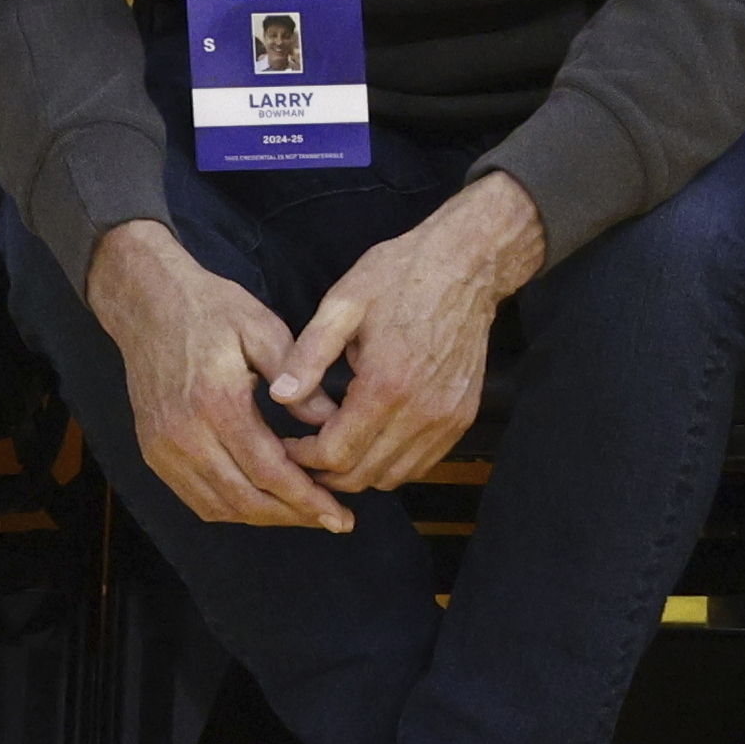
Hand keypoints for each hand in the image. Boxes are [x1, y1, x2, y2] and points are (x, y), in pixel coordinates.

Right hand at [86, 220, 349, 531]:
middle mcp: (183, 434)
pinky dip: (232, 510)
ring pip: (220, 507)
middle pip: (245, 500)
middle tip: (334, 520)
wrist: (147, 304)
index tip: (341, 515)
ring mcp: (163, 447)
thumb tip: (336, 425)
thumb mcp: (264, 329)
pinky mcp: (153, 452)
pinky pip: (196, 499)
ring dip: (265, 517)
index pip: (268, 471)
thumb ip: (301, 381)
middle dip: (294, 516)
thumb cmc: (210, 310)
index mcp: (216, 402)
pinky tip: (263, 502)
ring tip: (304, 513)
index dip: (307, 499)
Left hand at [270, 171, 537, 490]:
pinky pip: (421, 463)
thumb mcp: (343, 304)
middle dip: (325, 471)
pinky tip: (369, 439)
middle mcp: (422, 412)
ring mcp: (447, 419)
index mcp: (386, 385)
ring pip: (392, 478)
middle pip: (362, 475)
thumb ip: (308, 354)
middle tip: (302, 451)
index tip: (285, 444)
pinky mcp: (462, 418)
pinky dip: (390, 463)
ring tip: (333, 446)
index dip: (302, 458)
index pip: (335, 454)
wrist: (467, 265)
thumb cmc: (400, 278)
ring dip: (358, 471)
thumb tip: (278, 395)